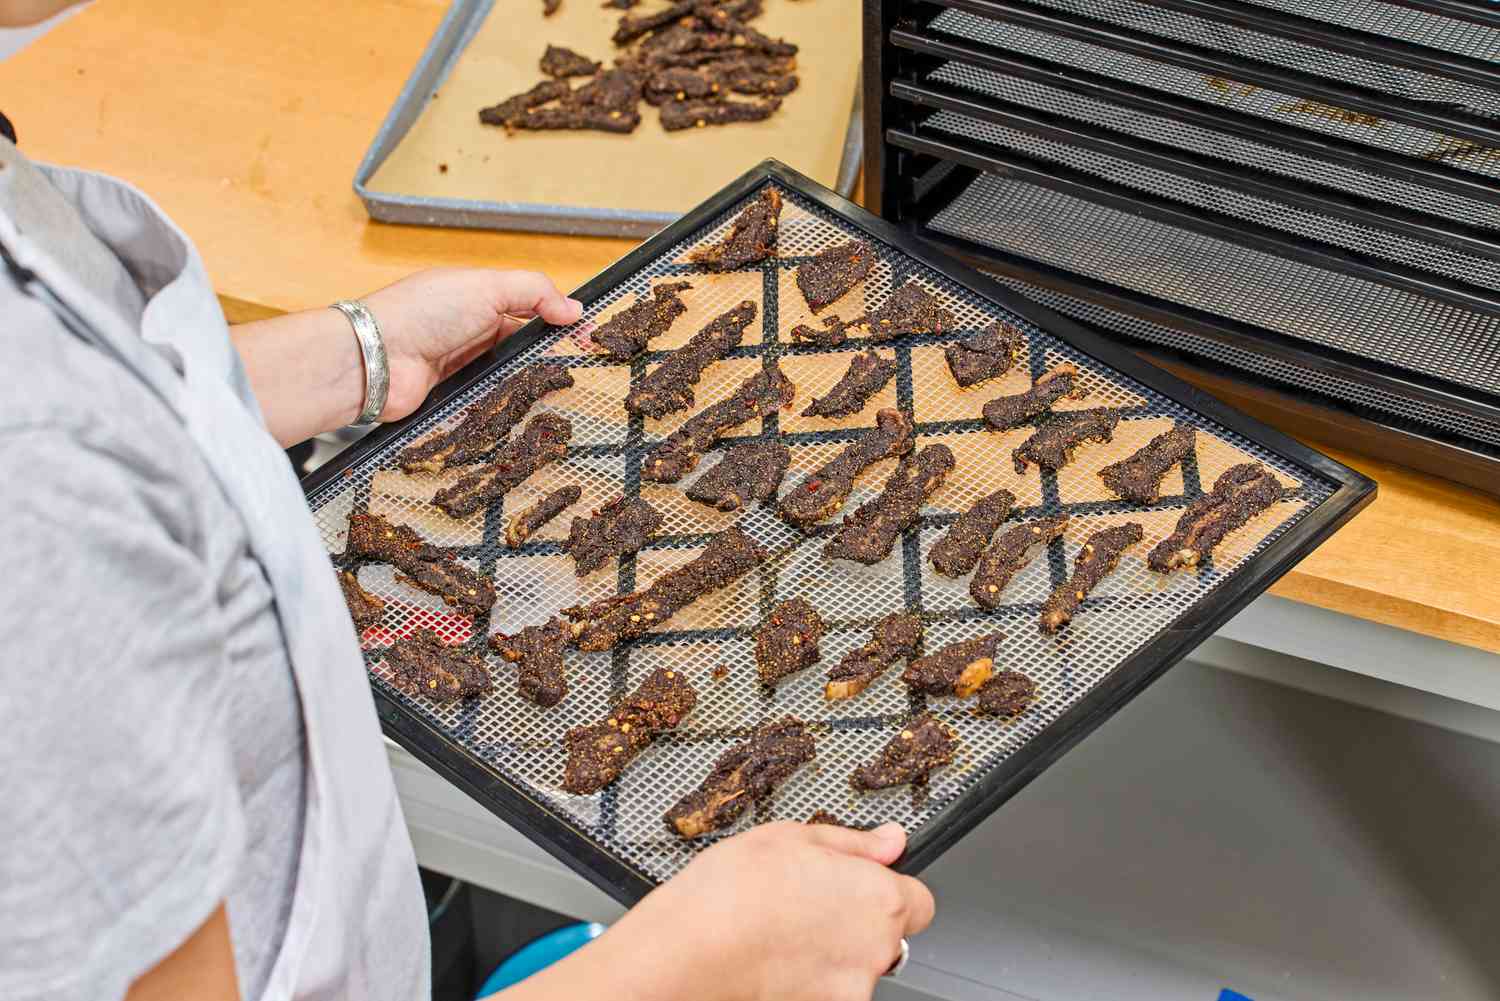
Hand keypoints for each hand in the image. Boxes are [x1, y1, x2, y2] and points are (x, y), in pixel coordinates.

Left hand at [362, 268, 581, 422]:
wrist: (375, 359)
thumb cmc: (421, 313)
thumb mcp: (486, 287)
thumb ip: (533, 291)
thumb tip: (573, 308)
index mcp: (476, 295)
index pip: (528, 305)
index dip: (557, 319)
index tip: (585, 336)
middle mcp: (469, 329)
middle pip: (521, 343)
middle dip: (546, 354)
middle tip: (578, 368)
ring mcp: (460, 364)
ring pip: (508, 374)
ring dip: (527, 380)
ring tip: (557, 391)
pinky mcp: (453, 396)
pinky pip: (489, 400)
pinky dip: (505, 403)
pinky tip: (526, 408)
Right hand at [593, 821, 934, 1000]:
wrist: (685, 956)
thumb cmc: (729, 894)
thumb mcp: (790, 837)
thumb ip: (852, 843)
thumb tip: (891, 841)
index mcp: (877, 897)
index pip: (918, 901)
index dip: (888, 891)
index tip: (858, 887)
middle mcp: (875, 950)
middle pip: (886, 938)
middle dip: (855, 925)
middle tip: (806, 909)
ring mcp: (850, 990)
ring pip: (854, 970)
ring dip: (831, 956)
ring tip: (779, 935)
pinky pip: (827, 993)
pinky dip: (807, 983)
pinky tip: (772, 964)